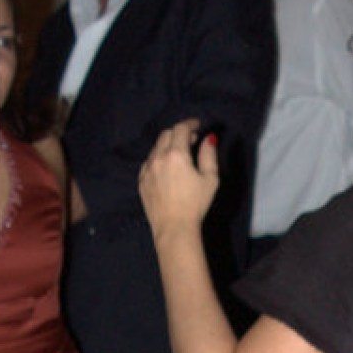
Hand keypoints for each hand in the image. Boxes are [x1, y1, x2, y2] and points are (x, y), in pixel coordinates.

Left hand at [139, 120, 219, 234]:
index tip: (197, 125)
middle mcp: (158, 158)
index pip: (181, 129)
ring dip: (167, 145)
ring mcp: (147, 170)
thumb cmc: (196, 204)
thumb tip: (208, 138)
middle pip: (166, 134)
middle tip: (191, 139)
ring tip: (179, 154)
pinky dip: (158, 158)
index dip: (190, 123)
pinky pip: (149, 162)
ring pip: (155, 148)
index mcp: (176, 154)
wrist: (174, 228)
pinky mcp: (141, 181)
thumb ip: (209, 155)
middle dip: (179, 132)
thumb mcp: (210, 179)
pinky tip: (166, 167)